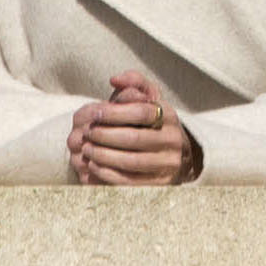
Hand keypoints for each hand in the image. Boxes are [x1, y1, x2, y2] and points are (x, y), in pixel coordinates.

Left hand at [71, 72, 198, 185]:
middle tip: (87, 133)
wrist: (177, 158)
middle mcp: (173, 140)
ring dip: (104, 155)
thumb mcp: (150, 100)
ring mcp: (168, 164)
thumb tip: (114, 80)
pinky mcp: (160, 185)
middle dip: (106, 135)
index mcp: (169, 116)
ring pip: (132, 161)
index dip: (116, 113)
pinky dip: (108, 174)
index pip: (143, 112)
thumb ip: (134, 83)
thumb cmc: (153, 124)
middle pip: (135, 138)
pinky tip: (94, 166)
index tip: (95, 113)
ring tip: (87, 149)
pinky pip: (130, 181)